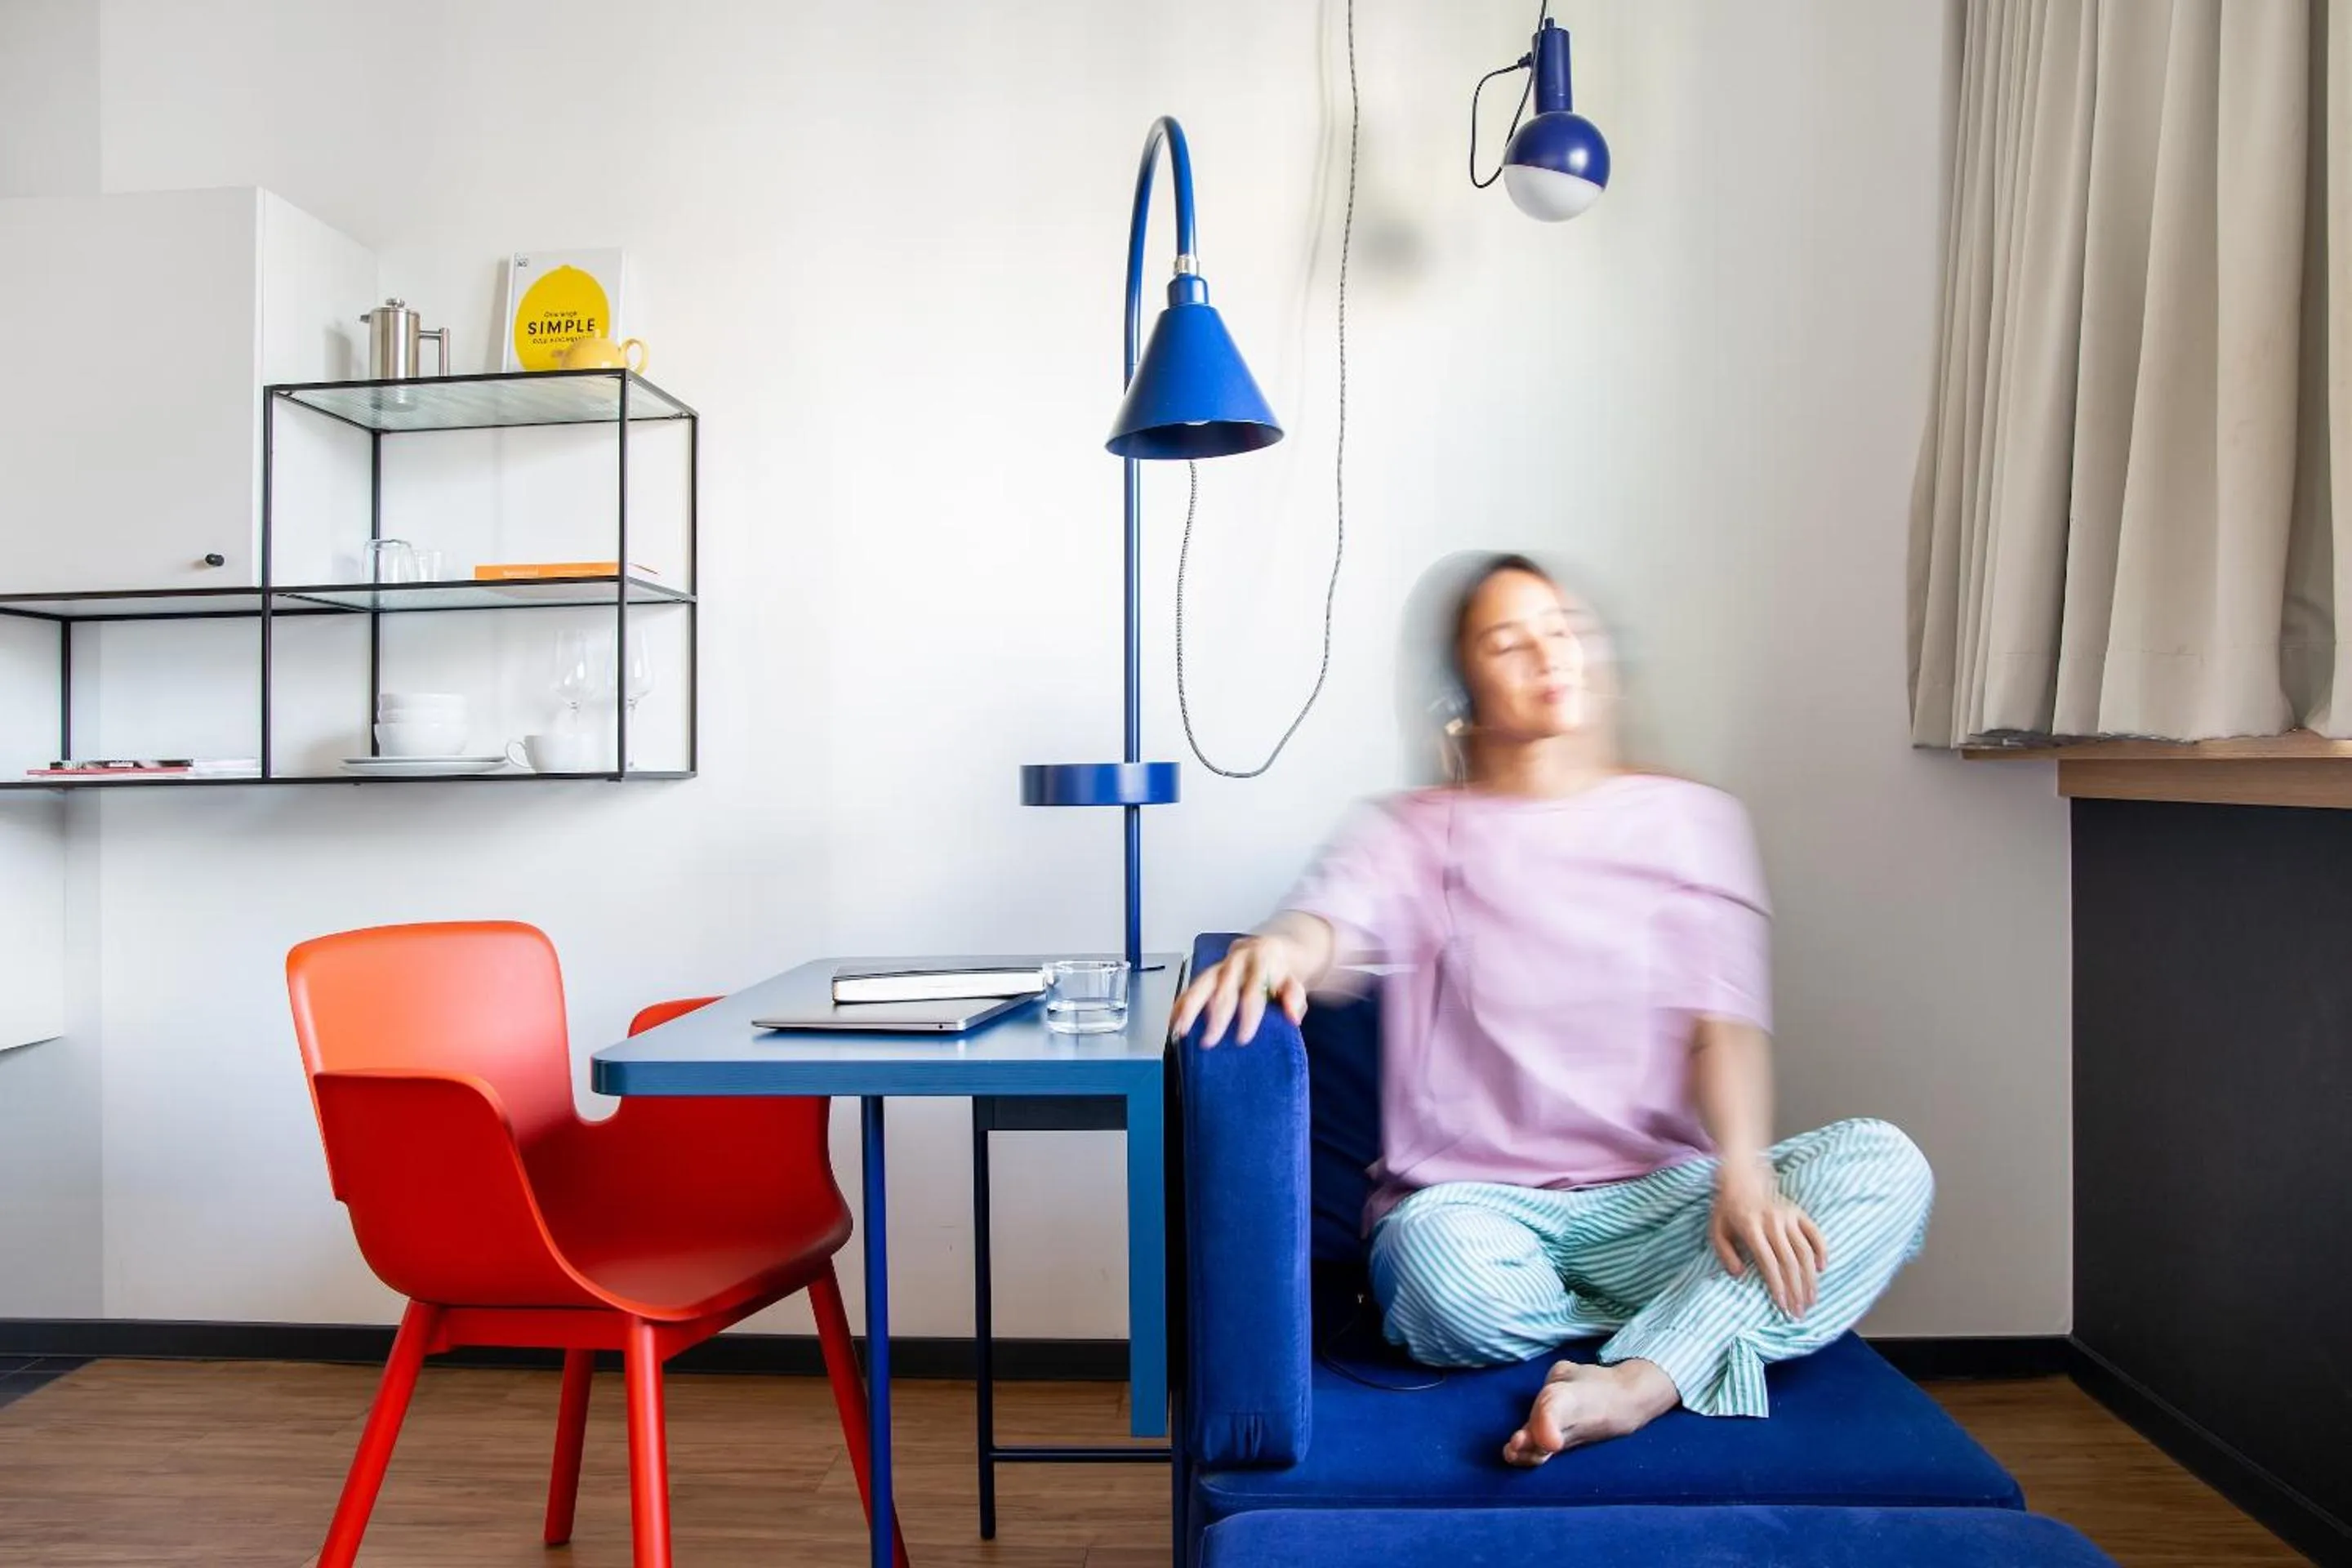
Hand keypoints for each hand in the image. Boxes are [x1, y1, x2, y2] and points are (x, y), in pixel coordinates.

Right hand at [1170, 935, 1308, 1046]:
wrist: (1266, 950)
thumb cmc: (1279, 973)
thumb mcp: (1294, 983)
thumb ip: (1294, 998)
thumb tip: (1292, 1016)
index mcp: (1261, 963)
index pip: (1253, 992)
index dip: (1247, 1016)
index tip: (1243, 1038)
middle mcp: (1237, 963)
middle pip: (1223, 990)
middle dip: (1215, 1018)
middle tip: (1210, 1041)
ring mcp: (1219, 967)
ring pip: (1201, 986)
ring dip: (1189, 1009)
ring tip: (1180, 1030)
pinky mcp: (1208, 973)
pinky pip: (1191, 988)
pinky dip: (1180, 1005)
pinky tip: (1172, 1022)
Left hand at [1710, 1159, 1827, 1318]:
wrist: (1742, 1177)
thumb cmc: (1727, 1209)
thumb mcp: (1716, 1230)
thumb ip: (1725, 1254)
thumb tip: (1739, 1275)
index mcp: (1750, 1226)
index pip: (1768, 1262)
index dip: (1777, 1285)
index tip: (1782, 1306)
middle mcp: (1771, 1221)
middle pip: (1789, 1261)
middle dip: (1795, 1290)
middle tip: (1799, 1312)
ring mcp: (1787, 1215)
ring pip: (1804, 1251)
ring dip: (1809, 1278)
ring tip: (1811, 1300)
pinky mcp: (1799, 1211)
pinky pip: (1815, 1233)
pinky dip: (1821, 1251)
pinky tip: (1821, 1269)